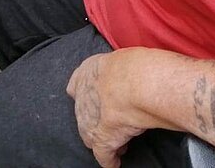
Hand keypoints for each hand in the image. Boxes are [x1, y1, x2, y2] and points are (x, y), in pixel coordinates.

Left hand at [67, 51, 146, 167]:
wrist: (136, 82)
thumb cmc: (137, 64)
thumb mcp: (123, 57)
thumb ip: (120, 67)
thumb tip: (133, 72)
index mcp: (88, 71)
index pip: (77, 85)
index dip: (88, 93)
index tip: (99, 98)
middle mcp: (83, 96)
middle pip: (83, 113)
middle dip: (96, 120)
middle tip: (112, 124)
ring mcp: (90, 120)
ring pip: (89, 135)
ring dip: (102, 140)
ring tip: (119, 145)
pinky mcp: (102, 140)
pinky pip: (103, 155)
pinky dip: (110, 160)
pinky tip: (115, 163)